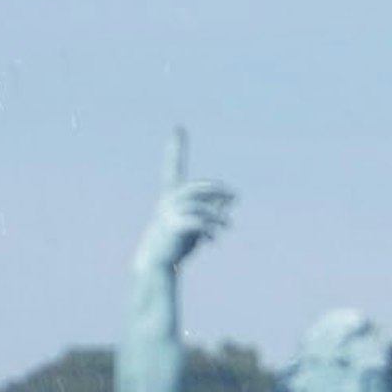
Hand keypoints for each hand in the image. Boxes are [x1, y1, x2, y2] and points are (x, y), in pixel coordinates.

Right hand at [136, 130, 235, 273]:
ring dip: (217, 216)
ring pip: (200, 206)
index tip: (178, 128)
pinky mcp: (173, 226)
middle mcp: (167, 200)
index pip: (173, 167)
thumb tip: (231, 198)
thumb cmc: (177, 243)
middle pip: (197, 187)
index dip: (175, 148)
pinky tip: (215, 238)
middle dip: (217, 190)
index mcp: (169, 195)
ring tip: (228, 225)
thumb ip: (212, 208)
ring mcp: (169, 212)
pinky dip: (210, 229)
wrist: (156, 263)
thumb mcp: (197, 224)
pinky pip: (198, 222)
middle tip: (235, 195)